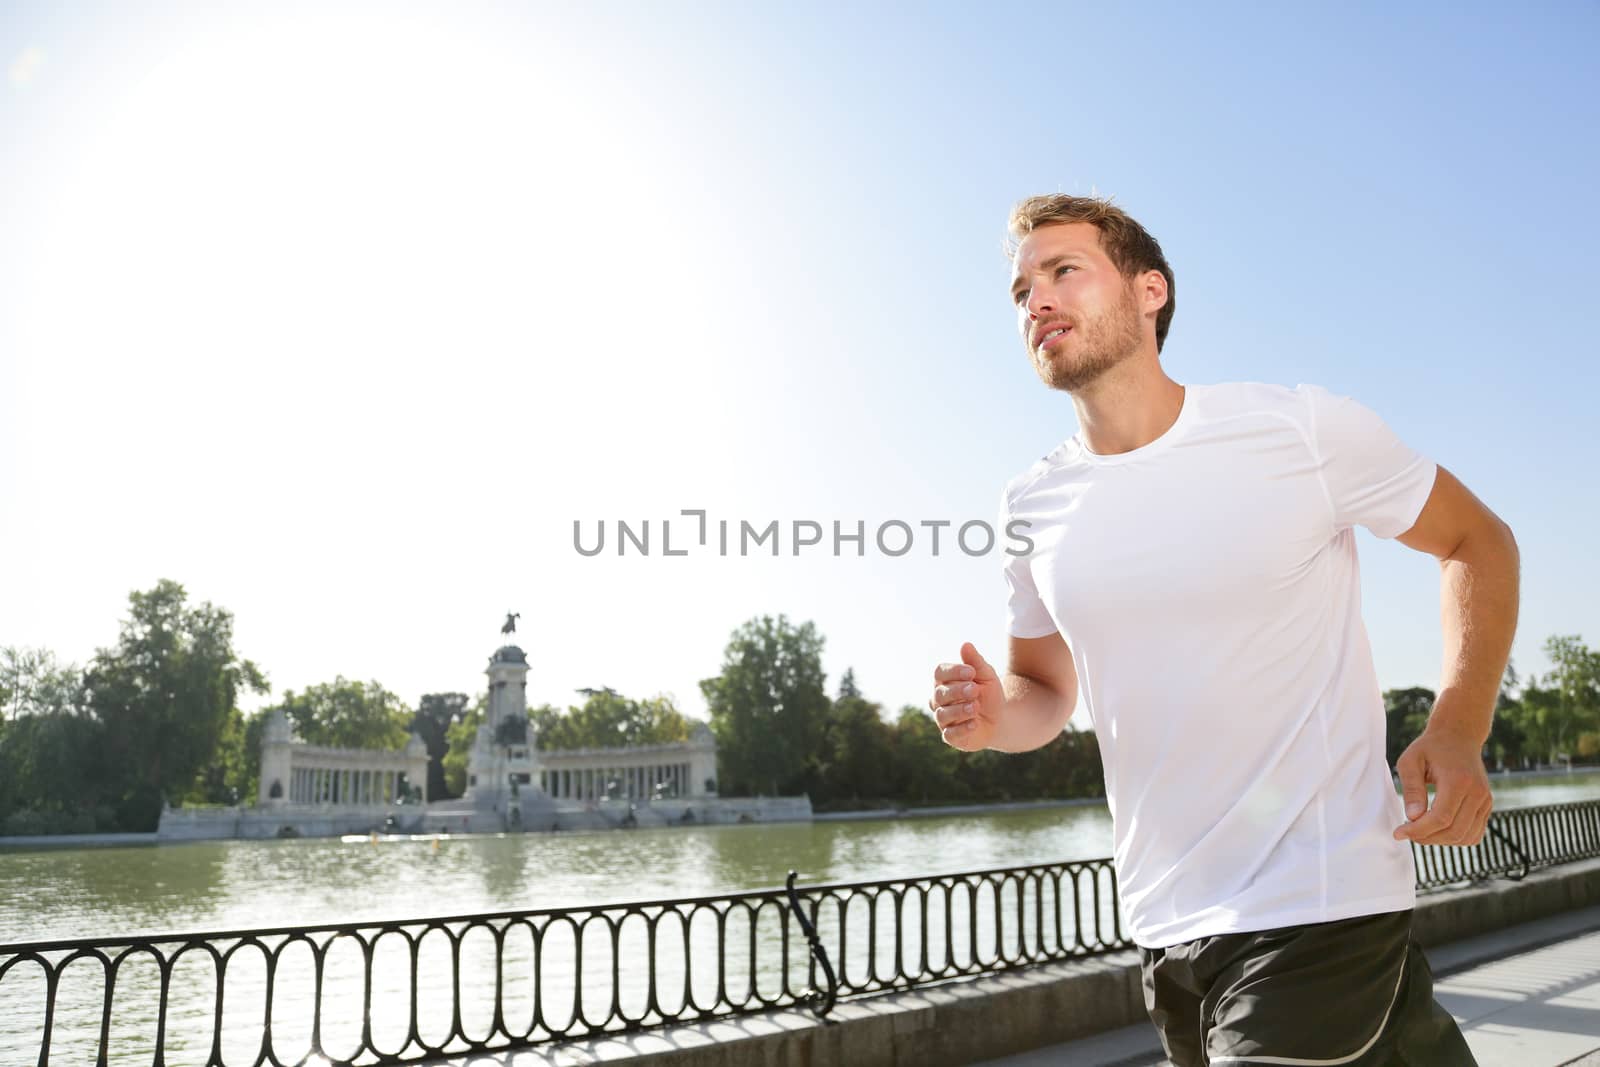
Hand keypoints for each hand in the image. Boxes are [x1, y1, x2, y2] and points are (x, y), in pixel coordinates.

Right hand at [928, 642, 1002, 750]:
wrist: (1001, 720)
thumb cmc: (989, 694)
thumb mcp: (987, 676)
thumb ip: (976, 662)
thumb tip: (965, 645)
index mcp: (945, 681)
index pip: (940, 673)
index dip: (954, 671)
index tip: (972, 672)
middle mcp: (939, 700)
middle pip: (940, 693)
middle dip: (957, 691)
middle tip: (974, 690)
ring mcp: (944, 719)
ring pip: (942, 714)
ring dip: (959, 710)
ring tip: (975, 706)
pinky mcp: (951, 737)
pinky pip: (950, 734)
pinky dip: (961, 729)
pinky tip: (974, 723)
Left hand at [1392, 724, 1492, 845]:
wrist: (1459, 736)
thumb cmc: (1430, 748)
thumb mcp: (1410, 761)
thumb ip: (1411, 789)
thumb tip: (1412, 817)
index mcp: (1458, 781)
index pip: (1441, 818)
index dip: (1418, 830)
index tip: (1399, 833)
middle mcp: (1478, 793)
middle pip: (1454, 832)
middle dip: (1427, 838)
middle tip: (1406, 832)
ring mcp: (1486, 801)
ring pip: (1465, 837)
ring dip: (1440, 841)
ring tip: (1420, 830)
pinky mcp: (1487, 806)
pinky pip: (1474, 834)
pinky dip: (1455, 838)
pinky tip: (1437, 829)